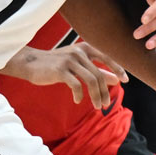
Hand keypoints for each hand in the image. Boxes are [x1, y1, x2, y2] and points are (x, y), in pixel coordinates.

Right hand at [0, 42, 126, 107]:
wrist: (30, 63)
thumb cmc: (57, 65)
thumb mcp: (78, 66)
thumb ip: (96, 71)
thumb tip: (116, 80)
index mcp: (85, 48)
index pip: (107, 57)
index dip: (117, 68)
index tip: (125, 80)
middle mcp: (79, 52)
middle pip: (99, 74)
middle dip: (105, 91)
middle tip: (106, 104)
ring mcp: (70, 60)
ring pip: (91, 80)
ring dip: (96, 96)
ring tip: (97, 106)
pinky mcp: (60, 70)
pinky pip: (76, 85)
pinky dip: (79, 95)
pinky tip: (77, 100)